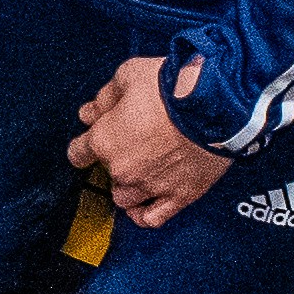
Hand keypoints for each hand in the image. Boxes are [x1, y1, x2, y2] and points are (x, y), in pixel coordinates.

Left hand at [71, 54, 239, 225]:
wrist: (215, 103)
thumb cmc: (174, 87)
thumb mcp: (128, 75)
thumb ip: (105, 98)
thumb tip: (91, 111)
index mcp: (106, 140)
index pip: (78, 153)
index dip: (84, 145)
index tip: (90, 142)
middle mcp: (124, 169)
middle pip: (105, 174)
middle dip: (114, 160)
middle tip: (131, 143)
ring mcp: (151, 186)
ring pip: (125, 198)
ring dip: (128, 187)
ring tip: (140, 171)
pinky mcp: (179, 195)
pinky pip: (153, 218)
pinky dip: (144, 215)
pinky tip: (144, 206)